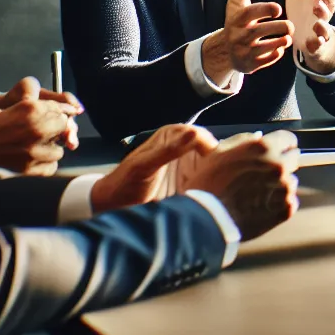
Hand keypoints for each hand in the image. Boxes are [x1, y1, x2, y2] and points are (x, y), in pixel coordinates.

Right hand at [0, 77, 81, 174]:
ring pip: (59, 150)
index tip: (58, 119)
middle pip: (63, 128)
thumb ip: (44, 106)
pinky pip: (51, 166)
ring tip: (32, 148)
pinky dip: (44, 164)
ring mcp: (34, 150)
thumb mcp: (16, 108)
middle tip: (43, 135)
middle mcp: (35, 129)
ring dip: (49, 150)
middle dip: (56, 131)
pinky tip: (30, 159)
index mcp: (31, 110)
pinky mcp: (32, 169)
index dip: (61, 115)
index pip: (62, 110)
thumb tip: (72, 109)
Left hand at [90, 124, 216, 212]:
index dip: (211, 149)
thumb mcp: (145, 166)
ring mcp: (182, 158)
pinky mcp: (183, 174)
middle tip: (221, 181)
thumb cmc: (126, 183)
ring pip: (207, 160)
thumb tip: (193, 132)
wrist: (112, 201)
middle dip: (217, 160)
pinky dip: (207, 181)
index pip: (201, 135)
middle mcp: (179, 142)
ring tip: (217, 188)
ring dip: (213, 172)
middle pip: (207, 146)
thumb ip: (169, 150)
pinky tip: (209, 191)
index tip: (217, 169)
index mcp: (170, 134)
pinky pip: (201, 173)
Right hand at [180, 130, 300, 239]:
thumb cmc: (208, 185)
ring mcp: (284, 189)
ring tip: (257, 194)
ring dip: (279, 185)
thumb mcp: (220, 152)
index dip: (281, 145)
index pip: (289, 139)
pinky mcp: (285, 209)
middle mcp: (278, 165)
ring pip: (291, 182)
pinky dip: (278, 204)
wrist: (206, 220)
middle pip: (293, 159)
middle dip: (282, 164)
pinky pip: (289, 202)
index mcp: (263, 148)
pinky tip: (260, 207)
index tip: (277, 151)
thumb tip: (259, 137)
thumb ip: (244, 141)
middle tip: (263, 174)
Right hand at [201, 0, 294, 87]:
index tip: (279, 9)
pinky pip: (264, 61)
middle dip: (278, 28)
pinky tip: (281, 48)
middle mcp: (239, 35)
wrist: (225, 50)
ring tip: (288, 37)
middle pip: (259, 31)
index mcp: (238, 18)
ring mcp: (243, 51)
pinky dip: (274, 55)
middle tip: (291, 25)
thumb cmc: (236, 22)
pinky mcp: (249, 64)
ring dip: (279, 42)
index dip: (266, 9)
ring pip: (264, 48)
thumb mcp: (236, 4)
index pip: (251, 12)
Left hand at [285, 0, 334, 74]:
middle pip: (330, 0)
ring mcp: (320, 28)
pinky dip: (319, 38)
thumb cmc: (302, 14)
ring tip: (317, 6)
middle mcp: (322, 12)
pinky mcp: (315, 43)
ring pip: (326, 21)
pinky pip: (319, 41)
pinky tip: (315, 33)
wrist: (305, 41)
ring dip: (323, 13)